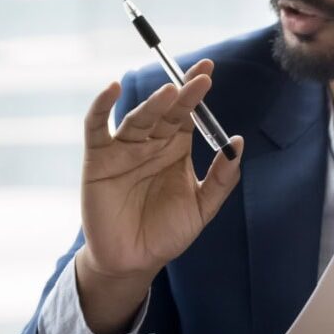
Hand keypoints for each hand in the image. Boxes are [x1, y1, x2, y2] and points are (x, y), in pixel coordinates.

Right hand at [75, 63, 242, 333]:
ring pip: (138, 117)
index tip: (209, 71)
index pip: (188, 113)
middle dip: (183, 93)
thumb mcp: (202, 207)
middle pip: (166, 110)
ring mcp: (123, 148)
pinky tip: (112, 89)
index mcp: (175, 149)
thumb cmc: (166, 233)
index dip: (196, 92)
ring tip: (170, 91)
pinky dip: (101, 106)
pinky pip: (96, 127)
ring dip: (153, 103)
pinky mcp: (98, 158)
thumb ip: (222, 178)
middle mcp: (150, 142)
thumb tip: (237, 142)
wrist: (133, 261)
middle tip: (200, 77)